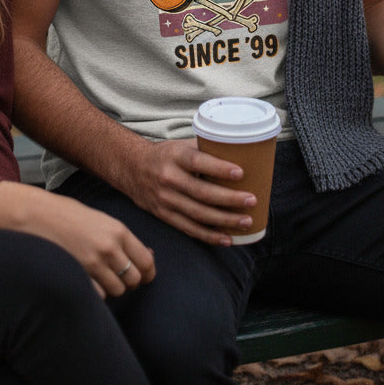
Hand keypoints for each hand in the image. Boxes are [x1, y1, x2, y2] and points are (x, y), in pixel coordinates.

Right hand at [28, 191, 155, 298]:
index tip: (145, 276)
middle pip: (134, 280)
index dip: (148, 272)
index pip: (146, 261)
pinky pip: (98, 296)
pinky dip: (96, 293)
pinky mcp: (78, 276)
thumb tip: (148, 255)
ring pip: (117, 290)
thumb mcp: (100, 220)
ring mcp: (92, 264)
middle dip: (129, 281)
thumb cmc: (67, 215)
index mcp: (118, 230)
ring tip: (100, 276)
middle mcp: (109, 248)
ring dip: (112, 287)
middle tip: (118, 275)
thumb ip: (123, 239)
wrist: (35, 215)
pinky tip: (88, 280)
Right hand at [120, 137, 256, 244]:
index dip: (219, 169)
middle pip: (202, 193)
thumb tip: (238, 153)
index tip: (240, 173)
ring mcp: (166, 200)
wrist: (132, 168)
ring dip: (225, 220)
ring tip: (246, 221)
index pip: (198, 162)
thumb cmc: (165, 155)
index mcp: (175, 156)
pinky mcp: (165, 215)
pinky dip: (209, 236)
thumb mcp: (180, 145)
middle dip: (229, 199)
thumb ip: (204, 150)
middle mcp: (169, 178)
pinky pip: (190, 228)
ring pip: (198, 214)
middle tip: (251, 200)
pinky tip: (227, 239)